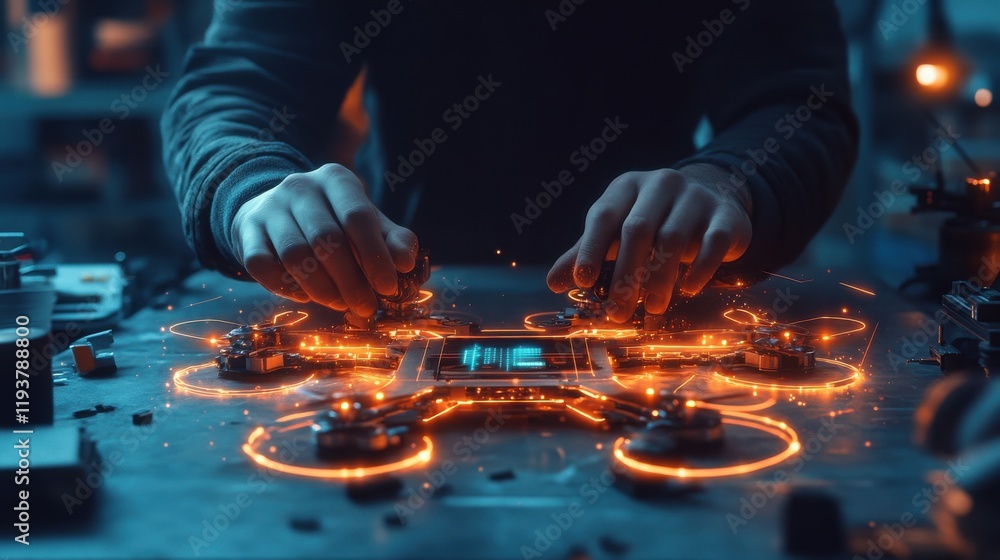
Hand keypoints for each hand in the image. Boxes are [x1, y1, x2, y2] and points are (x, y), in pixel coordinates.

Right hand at [231, 163, 418, 316]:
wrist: (278, 209)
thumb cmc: (334, 219)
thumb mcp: (368, 221)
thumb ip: (393, 239)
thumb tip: (406, 263)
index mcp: (336, 179)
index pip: (358, 217)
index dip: (375, 257)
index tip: (388, 288)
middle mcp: (299, 187)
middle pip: (327, 240)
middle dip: (351, 282)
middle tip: (365, 307)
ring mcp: (269, 207)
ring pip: (296, 257)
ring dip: (322, 290)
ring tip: (340, 304)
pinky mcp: (246, 231)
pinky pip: (263, 268)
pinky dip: (288, 289)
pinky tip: (306, 296)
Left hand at [547, 164, 751, 321]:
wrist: (714, 197)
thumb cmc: (654, 219)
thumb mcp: (617, 230)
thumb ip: (585, 253)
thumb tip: (553, 283)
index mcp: (627, 186)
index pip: (604, 215)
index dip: (591, 248)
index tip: (581, 281)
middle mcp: (661, 184)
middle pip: (638, 229)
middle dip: (625, 275)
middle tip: (617, 312)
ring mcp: (696, 197)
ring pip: (674, 238)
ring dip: (660, 278)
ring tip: (652, 308)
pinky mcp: (726, 215)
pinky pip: (713, 242)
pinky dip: (700, 268)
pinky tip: (687, 289)